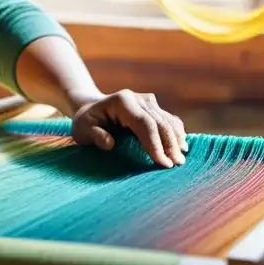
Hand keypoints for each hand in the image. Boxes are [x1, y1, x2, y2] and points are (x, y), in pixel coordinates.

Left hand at [71, 89, 186, 167]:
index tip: (163, 163)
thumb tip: (109, 143)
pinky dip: (177, 134)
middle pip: (160, 123)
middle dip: (169, 145)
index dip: (155, 143)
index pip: (144, 123)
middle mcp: (139, 99)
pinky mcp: (154, 107)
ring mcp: (149, 101)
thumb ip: (94, 135)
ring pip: (168, 121)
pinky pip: (169, 120)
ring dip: (176, 141)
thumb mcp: (82, 129)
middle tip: (176, 165)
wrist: (92, 108)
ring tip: (181, 160)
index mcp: (123, 101)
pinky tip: (182, 148)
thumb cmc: (86, 122)